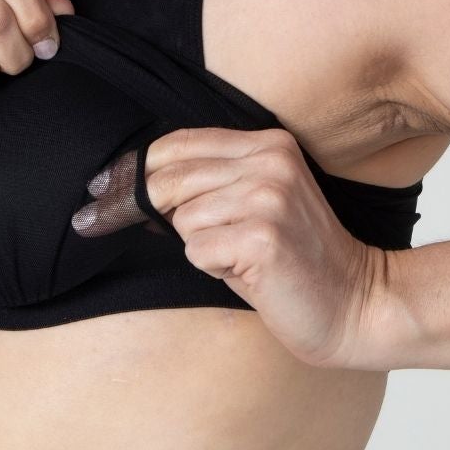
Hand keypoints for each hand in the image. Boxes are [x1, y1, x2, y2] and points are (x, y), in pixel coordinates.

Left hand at [70, 126, 387, 367]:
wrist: (354, 305)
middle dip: (129, 205)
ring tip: (235, 259)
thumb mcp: (251, 209)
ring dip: (197, 247)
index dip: (133, 168)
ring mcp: (269, 197)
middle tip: (95, 221)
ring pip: (181, 218)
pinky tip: (247, 273)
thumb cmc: (295, 264)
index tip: (98, 191)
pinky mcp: (263, 237)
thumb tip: (127, 190)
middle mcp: (271, 162)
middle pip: (170, 177)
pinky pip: (197, 250)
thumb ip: (204, 190)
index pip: (180, 144)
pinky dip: (212, 267)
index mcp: (269, 145)